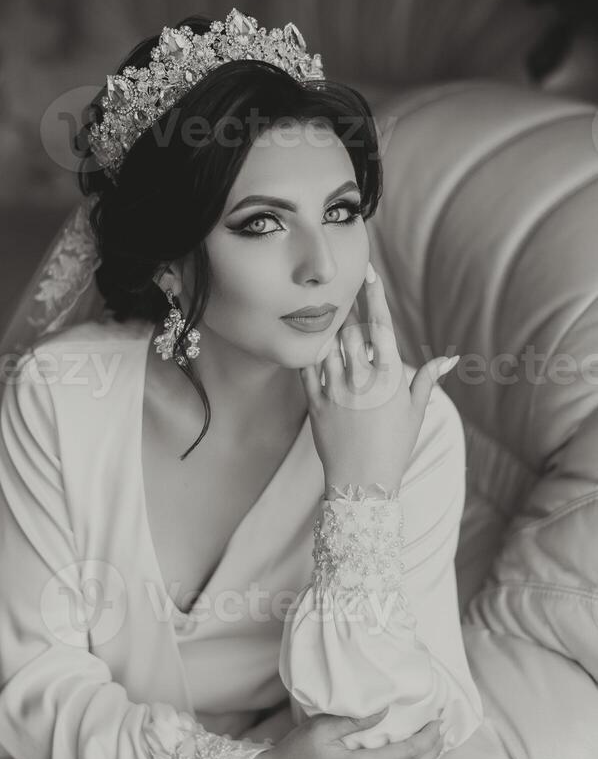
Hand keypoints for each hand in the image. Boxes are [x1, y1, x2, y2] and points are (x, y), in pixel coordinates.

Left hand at [298, 262, 458, 492]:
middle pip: (350, 329)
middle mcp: (360, 379)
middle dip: (348, 307)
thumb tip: (450, 360)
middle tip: (343, 287)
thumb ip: (427, 381)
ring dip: (328, 327)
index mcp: (388, 377)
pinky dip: (309, 351)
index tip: (369, 273)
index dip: (374, 296)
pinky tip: (312, 341)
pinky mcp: (315, 403)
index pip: (381, 326)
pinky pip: (307, 367)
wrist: (362, 485)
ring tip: (326, 313)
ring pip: (327, 344)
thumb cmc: (394, 448)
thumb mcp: (415, 413)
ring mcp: (335, 390)